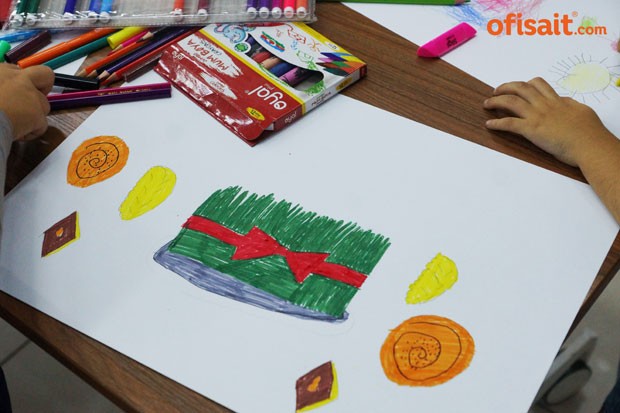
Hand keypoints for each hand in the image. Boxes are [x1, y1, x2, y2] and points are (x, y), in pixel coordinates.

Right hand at [0, 64, 53, 139]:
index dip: (19, 83)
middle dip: (44, 85)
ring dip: (33, 116)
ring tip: (15, 124)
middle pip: (44, 74)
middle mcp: (18, 78)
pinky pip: (41, 126)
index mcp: (0, 70)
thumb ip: (0, 85)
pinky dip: (30, 133)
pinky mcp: (37, 114)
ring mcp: (30, 95)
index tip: (12, 93)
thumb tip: (4, 96)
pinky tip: (15, 134)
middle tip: (34, 99)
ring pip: (44, 105)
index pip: (17, 71)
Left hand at [483, 77, 612, 166]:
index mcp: (557, 101)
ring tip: (487, 103)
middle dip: (506, 87)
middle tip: (497, 91)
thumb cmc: (589, 132)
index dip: (525, 84)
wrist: (589, 145)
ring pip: (511, 102)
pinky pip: (509, 123)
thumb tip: (564, 102)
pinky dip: (496, 123)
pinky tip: (489, 124)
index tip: (518, 87)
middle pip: (521, 88)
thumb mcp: (582, 111)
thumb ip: (569, 105)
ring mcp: (537, 116)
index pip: (539, 84)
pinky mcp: (532, 130)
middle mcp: (545, 105)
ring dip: (496, 101)